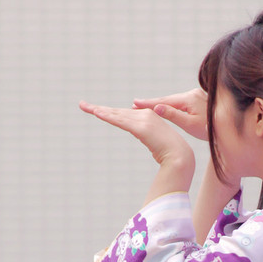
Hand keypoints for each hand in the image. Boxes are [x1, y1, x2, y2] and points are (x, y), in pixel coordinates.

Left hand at [79, 101, 195, 171]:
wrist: (180, 156)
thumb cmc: (170, 153)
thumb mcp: (155, 141)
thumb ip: (146, 135)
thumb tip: (141, 134)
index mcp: (148, 116)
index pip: (123, 113)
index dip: (109, 112)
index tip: (96, 110)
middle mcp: (144, 114)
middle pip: (117, 112)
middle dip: (98, 109)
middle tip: (82, 105)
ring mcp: (143, 120)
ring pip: (116, 115)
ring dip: (99, 111)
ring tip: (84, 106)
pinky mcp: (141, 128)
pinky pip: (120, 121)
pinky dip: (108, 117)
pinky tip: (97, 113)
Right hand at [131, 87, 208, 141]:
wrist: (228, 126)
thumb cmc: (209, 128)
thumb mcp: (190, 124)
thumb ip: (173, 115)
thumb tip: (157, 107)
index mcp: (188, 99)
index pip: (164, 101)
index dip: (148, 103)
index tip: (135, 103)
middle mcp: (191, 94)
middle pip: (168, 99)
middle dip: (152, 102)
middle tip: (135, 104)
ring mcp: (195, 95)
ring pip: (174, 101)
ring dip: (160, 104)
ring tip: (145, 106)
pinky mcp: (198, 99)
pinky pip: (180, 102)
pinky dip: (170, 105)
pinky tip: (163, 107)